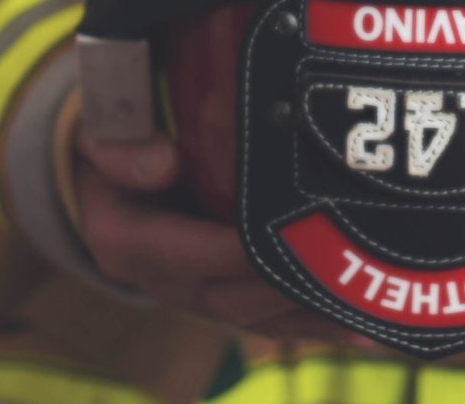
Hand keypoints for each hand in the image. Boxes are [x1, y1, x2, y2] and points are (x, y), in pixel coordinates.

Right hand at [72, 129, 355, 340]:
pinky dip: (311, 324)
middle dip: (289, 287)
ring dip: (310, 317)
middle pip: (232, 296)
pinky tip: (362, 329)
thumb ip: (120, 148)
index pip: (189, 253)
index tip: (289, 236)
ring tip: (367, 314)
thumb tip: (165, 164)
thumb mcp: (97, 134)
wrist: (103, 180)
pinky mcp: (221, 297)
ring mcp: (195, 296)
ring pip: (257, 317)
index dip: (239, 250)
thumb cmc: (110, 144)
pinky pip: (268, 319)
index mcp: (128, 243)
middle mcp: (163, 282)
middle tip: (345, 273)